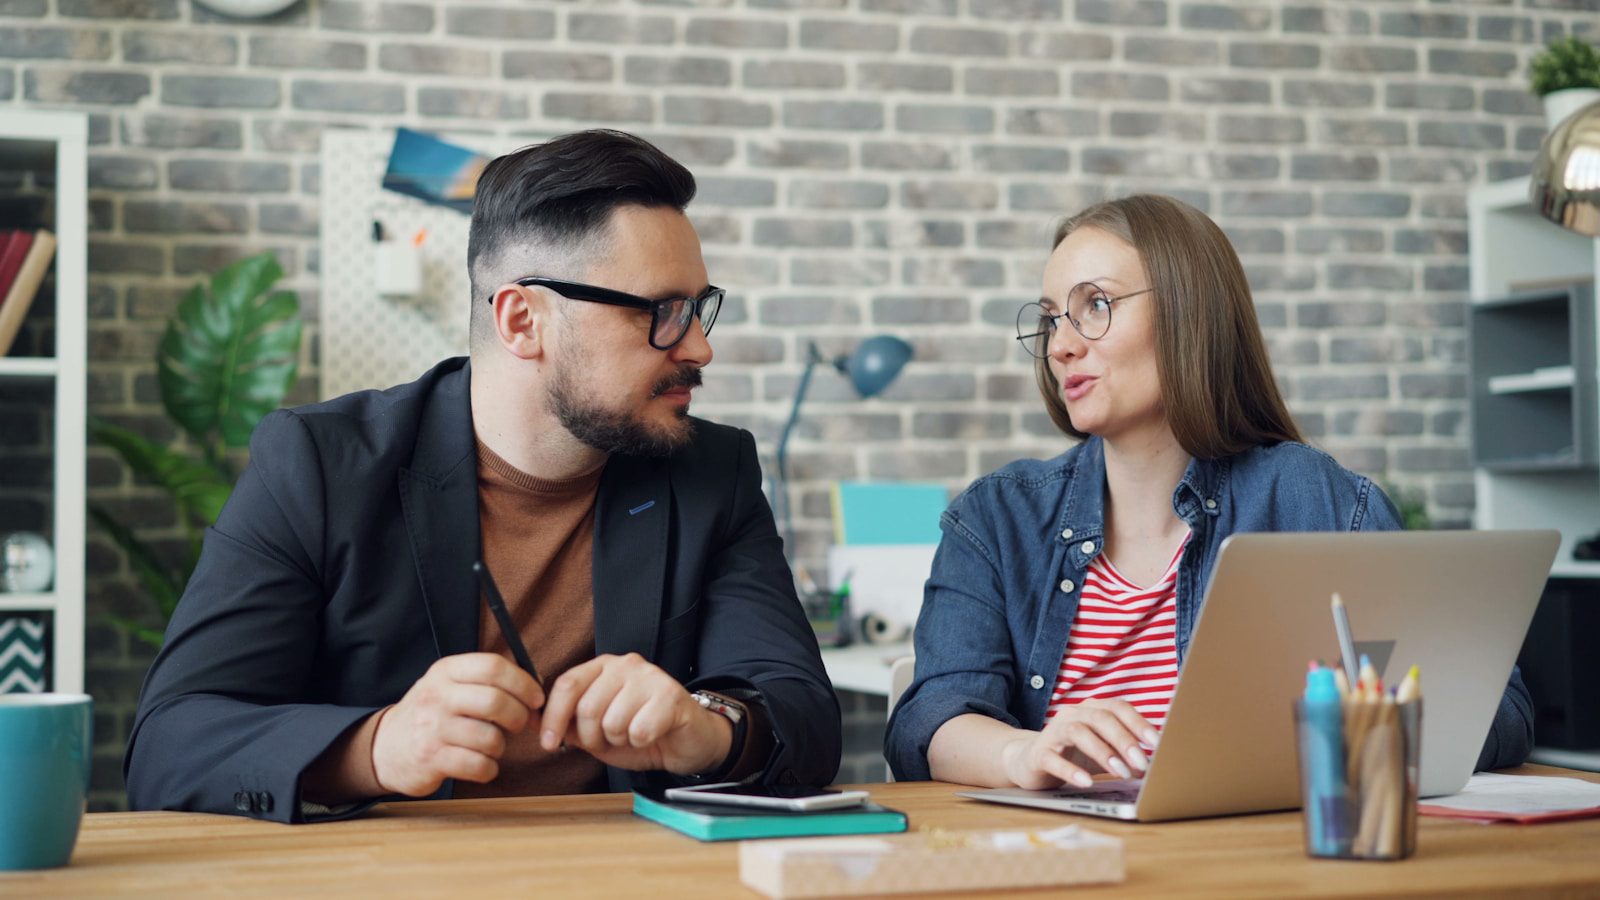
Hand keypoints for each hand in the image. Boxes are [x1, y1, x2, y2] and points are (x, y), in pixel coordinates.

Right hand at [371, 653, 543, 796]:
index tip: (536, 698)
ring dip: (501, 746)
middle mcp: (437, 696)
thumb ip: (490, 682)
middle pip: (495, 701)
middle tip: (519, 725)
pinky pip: (478, 765)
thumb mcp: (451, 686)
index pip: (493, 666)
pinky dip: (489, 769)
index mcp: (446, 671)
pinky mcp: (431, 759)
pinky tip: (482, 765)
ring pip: (490, 737)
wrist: (386, 747)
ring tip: (492, 746)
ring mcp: (432, 728)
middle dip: (518, 716)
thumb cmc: (432, 714)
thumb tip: (538, 685)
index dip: (523, 682)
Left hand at [538, 653, 731, 775]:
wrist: (686, 741)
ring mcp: (650, 677)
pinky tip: (652, 735)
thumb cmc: (641, 733)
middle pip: (587, 707)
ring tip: (633, 735)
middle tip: (609, 741)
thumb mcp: (597, 732)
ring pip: (612, 722)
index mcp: (603, 667)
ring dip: (619, 740)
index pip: (567, 684)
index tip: (548, 744)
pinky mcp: (671, 695)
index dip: (553, 717)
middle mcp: (625, 664)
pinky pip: (639, 730)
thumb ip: (568, 725)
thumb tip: (533, 722)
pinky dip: (642, 742)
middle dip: (592, 737)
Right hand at [1000, 699, 1158, 790]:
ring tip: (1121, 773)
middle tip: (1142, 763)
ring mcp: (1053, 732)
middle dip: (1124, 740)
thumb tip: (1154, 766)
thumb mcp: (1103, 751)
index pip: (1118, 707)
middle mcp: (1072, 715)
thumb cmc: (1073, 755)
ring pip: (1078, 732)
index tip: (1157, 743)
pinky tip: (1086, 782)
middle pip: (1101, 718)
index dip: (1138, 723)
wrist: (1029, 761)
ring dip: (1103, 752)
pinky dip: (1071, 770)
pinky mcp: (1039, 753)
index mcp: (1092, 710)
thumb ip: (1125, 754)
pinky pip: (1054, 759)